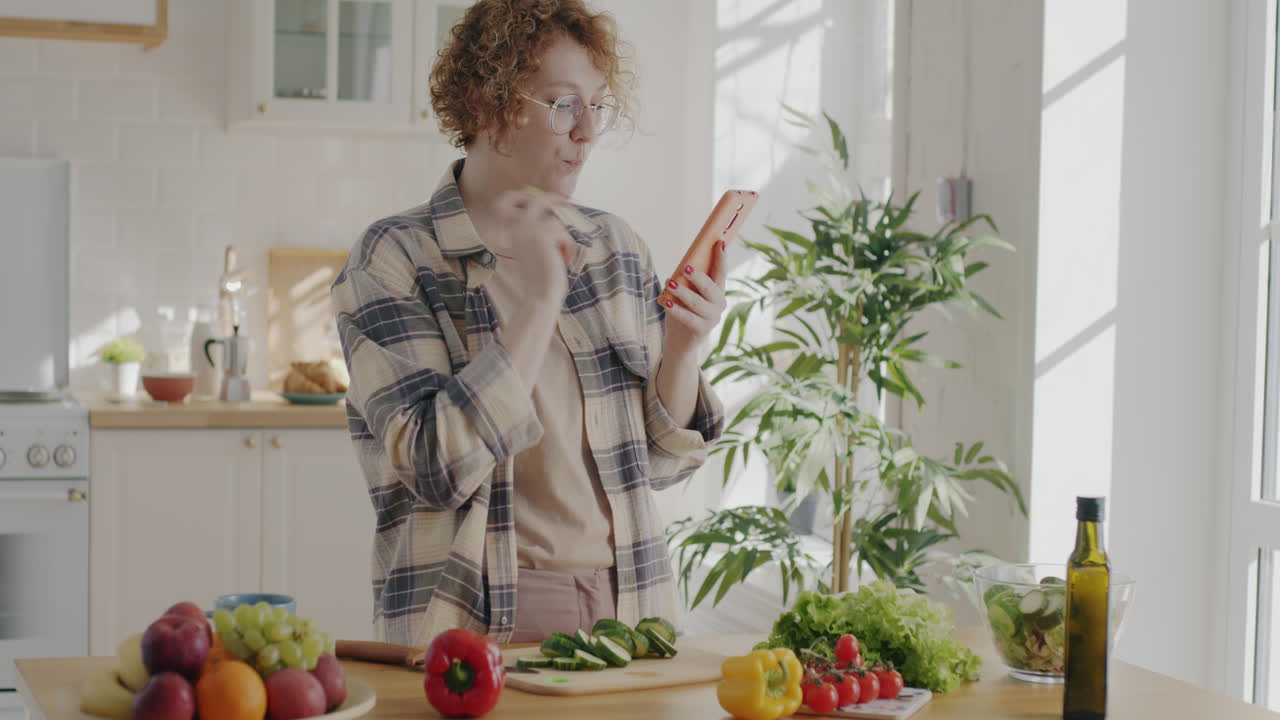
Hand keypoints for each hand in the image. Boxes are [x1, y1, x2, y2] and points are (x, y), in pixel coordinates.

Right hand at [490, 188, 574, 306]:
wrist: (540, 293)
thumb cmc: (540, 276)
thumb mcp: (534, 248)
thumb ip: (537, 230)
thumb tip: (551, 212)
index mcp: (510, 231)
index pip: (505, 201)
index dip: (520, 195)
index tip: (537, 196)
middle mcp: (516, 227)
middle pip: (535, 200)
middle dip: (552, 198)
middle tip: (565, 201)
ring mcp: (529, 229)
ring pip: (555, 222)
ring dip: (563, 238)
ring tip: (560, 255)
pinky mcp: (544, 234)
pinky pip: (563, 233)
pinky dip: (567, 246)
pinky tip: (562, 259)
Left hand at [662, 239, 728, 358]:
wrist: (680, 341)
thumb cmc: (683, 311)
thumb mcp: (686, 292)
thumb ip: (687, 280)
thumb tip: (683, 265)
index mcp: (717, 291)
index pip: (721, 272)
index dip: (721, 257)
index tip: (719, 242)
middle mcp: (719, 304)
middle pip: (711, 288)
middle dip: (698, 277)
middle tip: (685, 267)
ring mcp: (712, 318)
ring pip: (697, 303)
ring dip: (683, 292)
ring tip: (670, 283)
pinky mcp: (702, 330)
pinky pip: (688, 318)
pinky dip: (676, 309)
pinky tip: (666, 302)